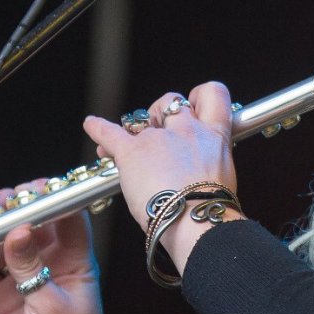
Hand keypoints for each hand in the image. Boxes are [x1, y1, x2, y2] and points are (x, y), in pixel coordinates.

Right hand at [0, 184, 127, 313]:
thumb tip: (17, 228)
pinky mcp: (5, 299)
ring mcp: (25, 280)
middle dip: (4, 212)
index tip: (23, 189)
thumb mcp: (52, 305)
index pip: (64, 214)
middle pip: (25, 224)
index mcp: (74, 259)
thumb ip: (30, 267)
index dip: (45, 197)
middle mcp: (50, 263)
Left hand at [81, 82, 243, 279]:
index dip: (200, 97)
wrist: (195, 219)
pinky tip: (91, 125)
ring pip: (142, 116)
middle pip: (172, 101)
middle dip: (162, 112)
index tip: (193, 107)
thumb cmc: (209, 209)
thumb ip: (209, 167)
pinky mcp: (131, 152)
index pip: (213, 94)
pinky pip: (110, 133)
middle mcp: (187, 130)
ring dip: (135, 126)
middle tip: (157, 130)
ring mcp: (158, 139)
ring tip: (128, 138)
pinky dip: (98, 128)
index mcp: (214, 136)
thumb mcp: (222, 179)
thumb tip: (200, 174)